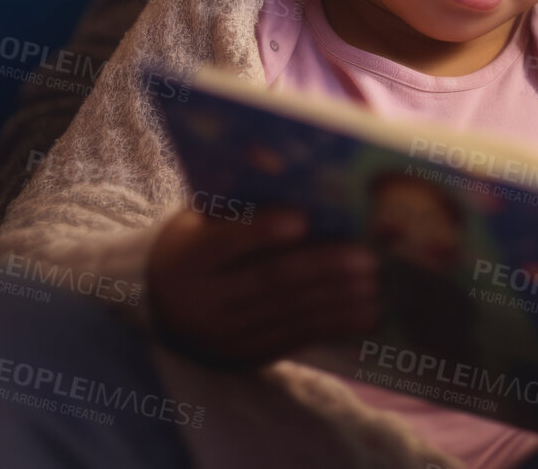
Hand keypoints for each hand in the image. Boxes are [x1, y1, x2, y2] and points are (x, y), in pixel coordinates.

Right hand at [147, 207, 378, 366]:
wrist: (163, 307)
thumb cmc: (198, 245)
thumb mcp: (201, 222)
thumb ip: (240, 207)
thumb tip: (301, 181)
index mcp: (187, 259)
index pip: (225, 244)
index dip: (262, 232)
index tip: (302, 219)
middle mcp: (202, 302)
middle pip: (268, 282)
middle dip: (322, 268)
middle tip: (366, 256)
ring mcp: (225, 335)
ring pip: (289, 313)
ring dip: (338, 299)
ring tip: (375, 282)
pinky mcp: (248, 356)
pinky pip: (298, 338)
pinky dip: (336, 324)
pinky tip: (367, 311)